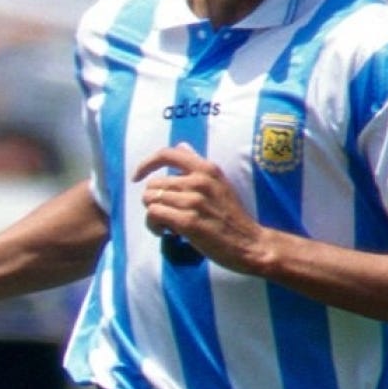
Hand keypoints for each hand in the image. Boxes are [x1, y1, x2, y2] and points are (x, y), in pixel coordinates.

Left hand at [134, 145, 264, 270]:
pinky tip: (166, 233)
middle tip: (168, 215)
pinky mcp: (188, 221)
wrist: (250, 242)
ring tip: (168, 225)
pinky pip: (153, 215)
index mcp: (207, 169)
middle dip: (153, 201)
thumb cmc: (231, 215)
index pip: (168, 154)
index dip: (146, 164)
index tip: (137, 177)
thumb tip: (181, 146)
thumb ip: (197, 165)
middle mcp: (199, 181)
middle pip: (153, 184)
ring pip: (150, 200)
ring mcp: (193, 201)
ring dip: (153, 216)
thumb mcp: (219, 183)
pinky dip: (154, 226)